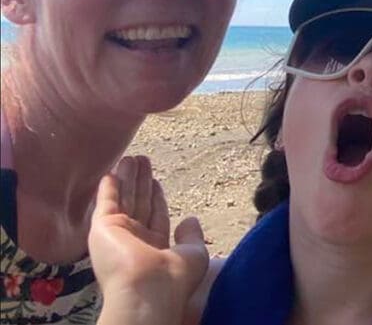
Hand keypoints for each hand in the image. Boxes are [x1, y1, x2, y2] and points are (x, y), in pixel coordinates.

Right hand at [88, 156, 208, 322]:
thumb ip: (191, 235)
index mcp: (156, 247)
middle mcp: (135, 240)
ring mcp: (118, 234)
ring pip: (124, 199)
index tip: (155, 181)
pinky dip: (108, 188)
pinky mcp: (102, 228)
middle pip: (139, 204)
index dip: (156, 197)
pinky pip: (106, 203)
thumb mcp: (194, 252)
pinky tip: (112, 172)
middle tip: (142, 160)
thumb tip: (191, 219)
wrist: (148, 288)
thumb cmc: (175, 275)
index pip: (156, 216)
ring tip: (132, 157)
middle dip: (141, 182)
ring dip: (128, 178)